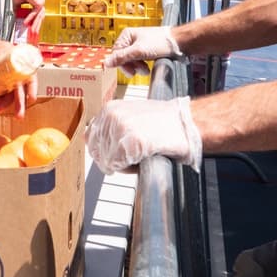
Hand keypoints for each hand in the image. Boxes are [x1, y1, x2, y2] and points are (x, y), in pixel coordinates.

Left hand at [0, 33, 36, 117]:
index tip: (31, 99)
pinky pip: (0, 87)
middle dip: (19, 100)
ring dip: (6, 100)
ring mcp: (0, 68)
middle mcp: (7, 60)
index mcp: (9, 52)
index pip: (26, 69)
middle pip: (19, 82)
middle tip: (19, 115)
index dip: (31, 85)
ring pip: (9, 86)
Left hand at [86, 97, 201, 173]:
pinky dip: (130, 168)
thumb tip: (91, 141)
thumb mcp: (130, 115)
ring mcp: (121, 129)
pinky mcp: (132, 143)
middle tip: (131, 157)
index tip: (113, 156)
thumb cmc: (162, 123)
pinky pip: (119, 166)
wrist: (186, 124)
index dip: (102, 152)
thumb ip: (111, 125)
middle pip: (98, 152)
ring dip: (123, 164)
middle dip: (112, 160)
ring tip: (140, 155)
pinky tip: (143, 157)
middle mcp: (112, 116)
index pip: (90, 138)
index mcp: (109, 108)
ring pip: (107, 161)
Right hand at [104, 26, 182, 75]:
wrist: (178, 42)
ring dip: (137, 67)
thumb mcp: (139, 51)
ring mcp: (138, 44)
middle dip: (131, 66)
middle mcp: (131, 38)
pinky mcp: (146, 49)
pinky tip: (147, 67)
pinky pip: (138, 60)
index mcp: (127, 35)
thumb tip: (105, 63)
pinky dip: (142, 65)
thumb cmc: (160, 43)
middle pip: (123, 57)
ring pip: (131, 60)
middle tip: (140, 71)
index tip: (130, 72)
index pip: (116, 53)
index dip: (122, 64)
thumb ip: (122, 57)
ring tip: (145, 69)